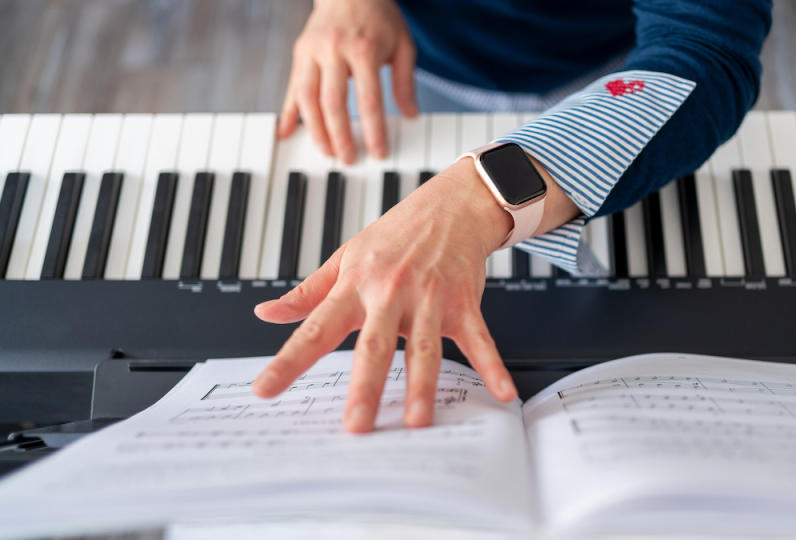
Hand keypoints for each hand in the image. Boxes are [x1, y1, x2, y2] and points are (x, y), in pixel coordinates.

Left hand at [251, 157, 578, 432]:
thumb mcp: (345, 258)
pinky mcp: (463, 302)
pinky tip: (500, 392)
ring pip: (425, 347)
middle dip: (365, 387)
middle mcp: (389, 293)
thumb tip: (266, 314)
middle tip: (356, 425)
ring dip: (423, 385)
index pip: (314, 328)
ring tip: (417, 421)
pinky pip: (479, 338)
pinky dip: (491, 365)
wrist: (451, 204)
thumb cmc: (395, 236)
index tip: (264, 390)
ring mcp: (430, 298)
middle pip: (374, 345)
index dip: (288, 360)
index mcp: (355, 286)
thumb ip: (308, 293)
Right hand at [278, 0, 417, 162]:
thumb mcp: (403, 45)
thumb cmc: (379, 18)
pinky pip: (291, 87)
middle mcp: (334, 49)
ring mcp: (312, 51)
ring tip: (326, 151)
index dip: (374, 130)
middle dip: (340, 135)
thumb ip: (405, 81)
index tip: (379, 153)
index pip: (369, 99)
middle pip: (333, 102)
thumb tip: (411, 115)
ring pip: (307, 98)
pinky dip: (288, 112)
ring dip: (315, 129)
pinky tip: (286, 132)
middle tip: (347, 159)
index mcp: (364, 49)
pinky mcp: (299, 53)